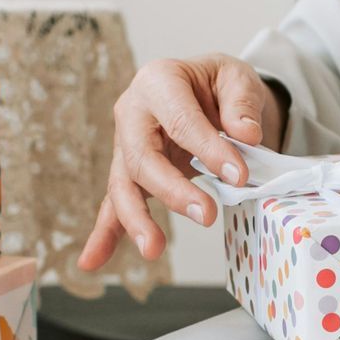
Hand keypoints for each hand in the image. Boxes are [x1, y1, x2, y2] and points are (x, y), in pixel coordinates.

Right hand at [78, 55, 284, 269]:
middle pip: (142, 157)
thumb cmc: (217, 84)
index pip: (180, 120)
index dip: (209, 149)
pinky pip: (114, 205)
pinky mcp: (129, 173)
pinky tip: (92, 262)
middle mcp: (132, 112)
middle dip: (173, 190)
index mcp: (158, 81)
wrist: (206, 91)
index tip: (239, 175)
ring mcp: (126, 145)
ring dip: (135, 220)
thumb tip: (247, 134)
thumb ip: (241, 103)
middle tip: (207, 215)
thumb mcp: (237, 78)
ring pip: (123, 185)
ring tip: (153, 249)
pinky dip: (104, 235)